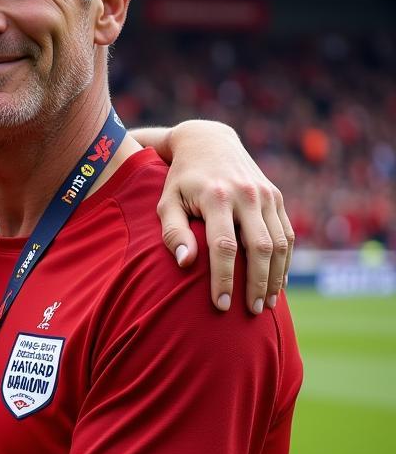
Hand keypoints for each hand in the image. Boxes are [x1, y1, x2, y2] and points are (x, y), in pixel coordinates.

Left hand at [155, 120, 292, 313]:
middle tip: (251, 311)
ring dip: (276, 277)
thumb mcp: (166, 202)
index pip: (224, 247)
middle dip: (257, 284)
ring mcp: (266, 195)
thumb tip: (186, 264)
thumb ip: (173, 233)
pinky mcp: (277, 196)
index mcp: (216, 197)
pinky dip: (285, 261)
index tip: (220, 305)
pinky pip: (287, 234)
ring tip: (266, 304)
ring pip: (280, 243)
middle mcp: (246, 195)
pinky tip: (277, 282)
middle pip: (259, 248)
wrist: (208, 141)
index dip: (224, 279)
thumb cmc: (180, 180)